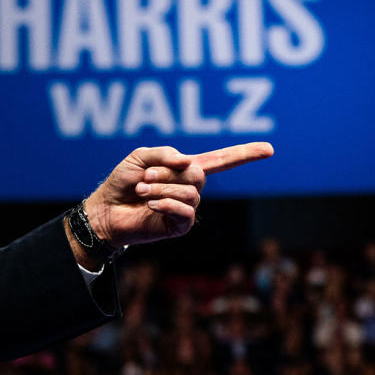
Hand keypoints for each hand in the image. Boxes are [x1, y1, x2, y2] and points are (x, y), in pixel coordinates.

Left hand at [81, 142, 273, 249]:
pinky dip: (166, 204)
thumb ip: (164, 154)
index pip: (221, 160)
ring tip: (141, 191)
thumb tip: (188, 162)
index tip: (270, 149)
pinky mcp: (179, 225)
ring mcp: (187, 208)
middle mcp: (190, 188)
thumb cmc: (121, 182)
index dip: (244, 154)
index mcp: (184, 169)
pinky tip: (150, 205)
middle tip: (145, 179)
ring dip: (161, 189)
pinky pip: (185, 211)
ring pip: (190, 192)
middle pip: (198, 174)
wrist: (105, 210)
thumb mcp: (139, 157)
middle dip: (168, 173)